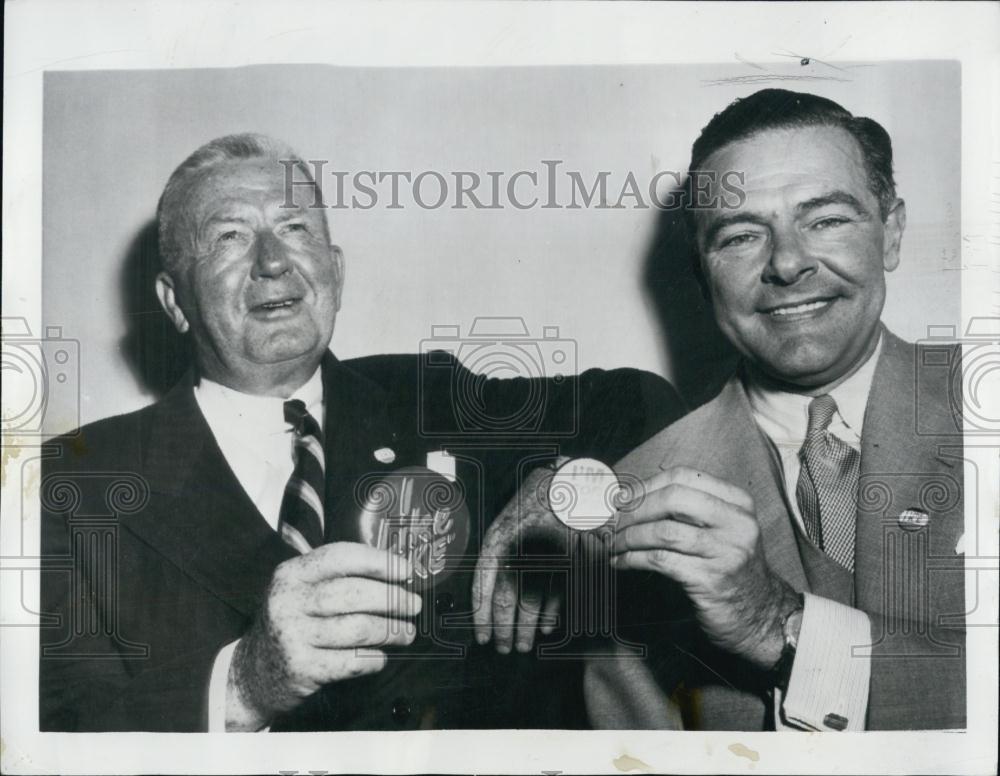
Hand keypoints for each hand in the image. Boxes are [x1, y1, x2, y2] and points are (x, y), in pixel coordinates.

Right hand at [227, 542, 421, 729]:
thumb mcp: (300, 590)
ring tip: (406, 633)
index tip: (406, 570)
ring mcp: (292, 635)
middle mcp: (288, 600)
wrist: (252, 672)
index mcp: (291, 573)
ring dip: (391, 631)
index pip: (341, 557)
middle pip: (354, 593)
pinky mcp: (301, 668)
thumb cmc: (292, 624)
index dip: (379, 561)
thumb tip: (395, 572)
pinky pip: (352, 661)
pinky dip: (374, 659)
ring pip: (358, 628)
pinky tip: (381, 657)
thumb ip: (337, 577)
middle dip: (392, 599)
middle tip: (413, 605)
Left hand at [472, 465, 567, 653]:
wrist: (569, 482)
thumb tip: (485, 596)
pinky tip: (546, 628)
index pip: (484, 586)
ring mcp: (544, 558)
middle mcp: (519, 551)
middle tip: (503, 648)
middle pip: (507, 599)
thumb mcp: (506, 521)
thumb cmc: (534, 501)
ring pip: (532, 603)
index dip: (481, 616)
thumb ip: (496, 554)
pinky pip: (557, 596)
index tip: (481, 637)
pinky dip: (551, 615)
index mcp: (498, 540)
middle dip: (504, 629)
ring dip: (526, 629)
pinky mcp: (568, 562)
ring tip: (523, 645)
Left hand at [611, 466, 798, 668]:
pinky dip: (633, 559)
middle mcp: (737, 522)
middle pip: (673, 498)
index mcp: (738, 502)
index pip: (683, 477)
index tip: (621, 499)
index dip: (646, 485)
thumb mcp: (722, 531)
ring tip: (614, 545)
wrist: (762, 617)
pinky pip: (660, 560)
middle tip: (613, 522)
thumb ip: (689, 512)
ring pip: (663, 530)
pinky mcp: (711, 579)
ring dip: (629, 537)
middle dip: (634, 509)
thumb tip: (633, 500)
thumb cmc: (731, 571)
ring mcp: (726, 551)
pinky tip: (621, 563)